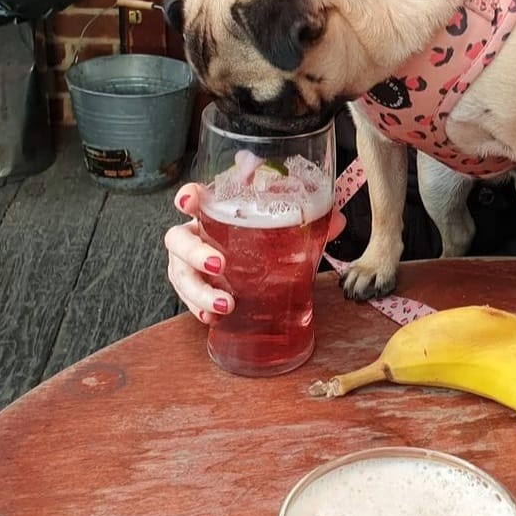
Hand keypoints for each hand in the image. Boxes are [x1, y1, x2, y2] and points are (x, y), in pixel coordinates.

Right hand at [164, 184, 347, 325]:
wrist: (263, 270)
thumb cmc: (267, 239)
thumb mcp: (288, 227)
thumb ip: (310, 219)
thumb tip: (337, 220)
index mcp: (216, 213)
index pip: (195, 198)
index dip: (188, 198)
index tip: (188, 201)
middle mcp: (198, 236)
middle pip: (178, 240)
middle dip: (193, 252)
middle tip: (218, 265)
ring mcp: (192, 266)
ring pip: (180, 275)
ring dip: (199, 292)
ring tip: (225, 305)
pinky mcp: (197, 291)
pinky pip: (189, 302)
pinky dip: (200, 310)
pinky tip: (213, 318)